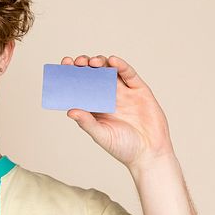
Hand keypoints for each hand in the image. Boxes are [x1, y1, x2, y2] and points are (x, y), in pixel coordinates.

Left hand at [61, 54, 174, 169]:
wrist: (150, 153)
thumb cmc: (124, 148)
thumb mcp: (102, 135)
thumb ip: (87, 123)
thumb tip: (70, 111)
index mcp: (96, 107)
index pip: (81, 87)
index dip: (73, 75)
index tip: (64, 65)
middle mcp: (108, 97)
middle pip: (94, 75)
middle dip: (85, 65)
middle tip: (78, 62)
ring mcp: (124, 92)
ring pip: (110, 71)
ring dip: (101, 62)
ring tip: (93, 62)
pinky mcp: (139, 90)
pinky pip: (129, 74)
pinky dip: (121, 65)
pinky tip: (112, 61)